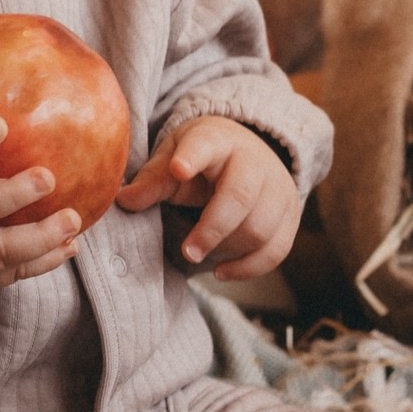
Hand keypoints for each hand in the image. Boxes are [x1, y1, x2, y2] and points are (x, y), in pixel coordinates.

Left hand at [116, 115, 298, 280]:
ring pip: (260, 228)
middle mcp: (253, 160)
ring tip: (198, 253)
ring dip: (227, 249)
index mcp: (216, 140)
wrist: (247, 152)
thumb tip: (123, 200)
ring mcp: (277, 187)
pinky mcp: (289, 214)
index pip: (205, 145)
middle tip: (187, 252)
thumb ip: (152, 181)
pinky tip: (221, 271)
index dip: (193, 157)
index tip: (178, 169)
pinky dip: (249, 267)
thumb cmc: (201, 158)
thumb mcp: (173, 157)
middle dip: (212, 229)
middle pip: (239, 197)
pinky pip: (276, 249)